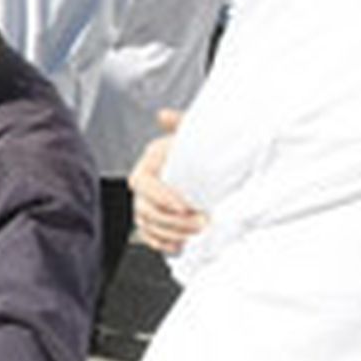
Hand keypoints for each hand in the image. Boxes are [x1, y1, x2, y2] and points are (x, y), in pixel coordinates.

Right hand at [128, 110, 206, 255]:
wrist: (217, 164)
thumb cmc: (205, 148)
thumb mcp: (196, 133)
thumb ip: (181, 123)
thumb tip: (164, 116)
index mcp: (150, 163)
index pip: (142, 183)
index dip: (160, 196)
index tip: (183, 205)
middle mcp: (145, 185)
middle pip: (144, 209)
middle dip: (172, 220)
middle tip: (201, 221)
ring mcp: (148, 204)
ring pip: (146, 225)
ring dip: (171, 233)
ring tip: (197, 232)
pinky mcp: (155, 221)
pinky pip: (149, 237)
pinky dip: (163, 243)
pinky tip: (181, 244)